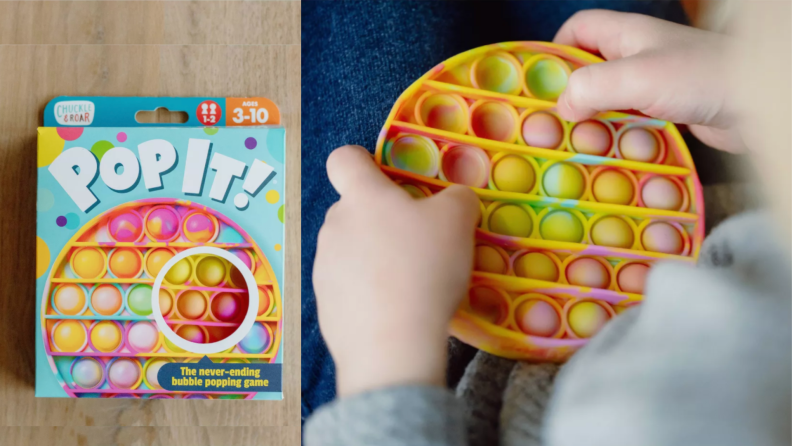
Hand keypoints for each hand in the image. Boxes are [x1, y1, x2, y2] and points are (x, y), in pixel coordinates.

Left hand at [313, 145, 479, 396]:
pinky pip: (348, 286)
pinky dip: (368, 292)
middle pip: (354, 209)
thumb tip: (453, 200)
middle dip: (382, 219)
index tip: (387, 179)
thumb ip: (457, 198)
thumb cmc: (424, 268)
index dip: (363, 161)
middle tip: (418, 242)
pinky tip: (394, 309)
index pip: (345, 159)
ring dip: (375, 257)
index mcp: (362, 196)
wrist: (392, 344)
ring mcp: (324, 266)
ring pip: (350, 248)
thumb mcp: (457, 221)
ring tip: (409, 283)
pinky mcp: (324, 303)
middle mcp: (334, 225)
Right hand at [554, 9, 744, 152]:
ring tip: (576, 146)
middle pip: (588, 70)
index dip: (555, 49)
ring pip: (607, 101)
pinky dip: (617, 138)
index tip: (540, 82)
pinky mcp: (665, 112)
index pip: (578, 29)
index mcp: (627, 35)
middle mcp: (637, 57)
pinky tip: (610, 156)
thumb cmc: (702, 78)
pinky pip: (629, 124)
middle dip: (570, 96)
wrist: (760, 102)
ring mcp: (652, 85)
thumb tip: (561, 106)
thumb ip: (592, 86)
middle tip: (553, 125)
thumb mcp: (637, 76)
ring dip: (592, 123)